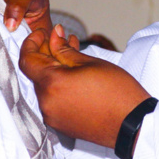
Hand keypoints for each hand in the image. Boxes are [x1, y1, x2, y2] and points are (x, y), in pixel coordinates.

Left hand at [20, 25, 150, 148]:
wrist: (132, 125)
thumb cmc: (117, 92)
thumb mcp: (91, 63)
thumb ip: (65, 49)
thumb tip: (54, 34)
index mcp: (52, 83)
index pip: (27, 59)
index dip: (32, 42)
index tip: (42, 33)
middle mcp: (46, 102)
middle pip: (36, 73)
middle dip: (47, 54)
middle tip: (64, 41)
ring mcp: (52, 116)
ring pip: (45, 86)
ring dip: (55, 70)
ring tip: (76, 59)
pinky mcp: (60, 124)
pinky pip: (53, 100)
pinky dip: (60, 87)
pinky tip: (77, 79)